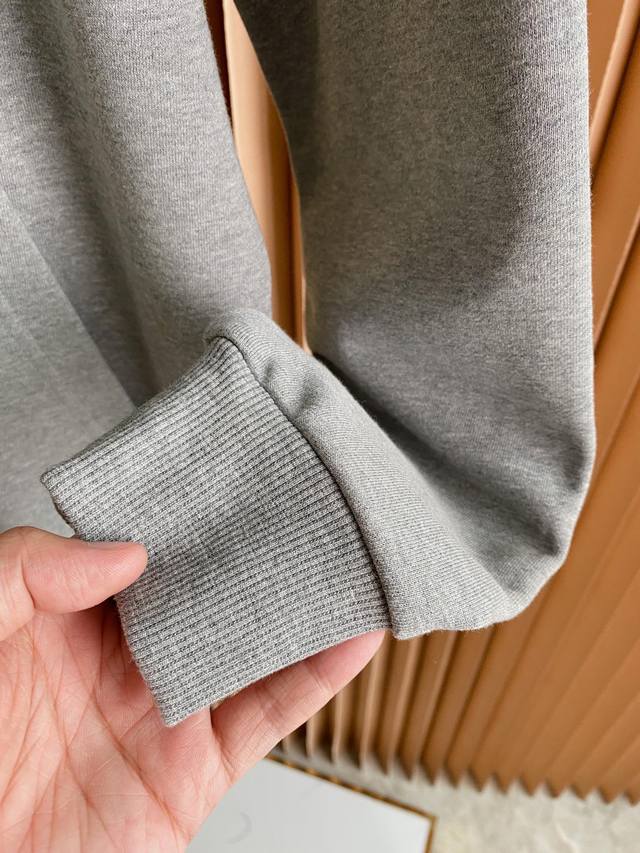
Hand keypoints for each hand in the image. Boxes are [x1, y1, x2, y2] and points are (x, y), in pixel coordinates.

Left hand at [0, 527, 382, 850]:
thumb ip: (24, 569)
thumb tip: (125, 553)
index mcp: (67, 615)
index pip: (143, 544)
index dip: (185, 508)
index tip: (229, 471)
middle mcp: (125, 656)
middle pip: (209, 588)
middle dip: (256, 546)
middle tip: (308, 497)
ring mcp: (166, 709)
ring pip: (253, 643)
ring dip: (304, 604)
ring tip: (350, 554)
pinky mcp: (196, 768)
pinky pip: (270, 713)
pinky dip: (319, 675)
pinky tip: (354, 634)